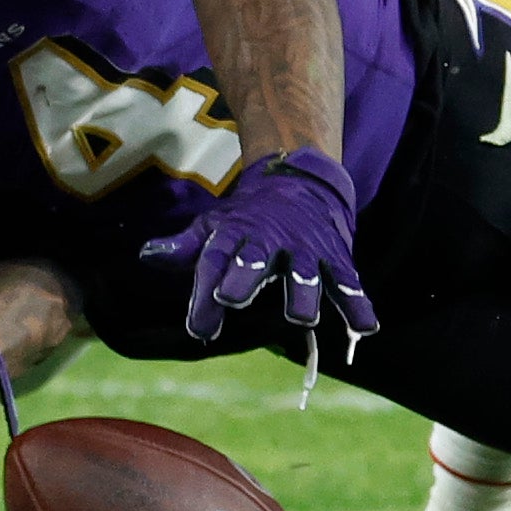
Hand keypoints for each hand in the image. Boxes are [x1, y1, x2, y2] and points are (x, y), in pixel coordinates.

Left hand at [140, 148, 379, 344]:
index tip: (199, 329)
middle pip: (257, 261)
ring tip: (301, 318)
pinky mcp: (336, 258)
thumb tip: (146, 255)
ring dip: (303, 295)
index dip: (204, 294)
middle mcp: (271, 241)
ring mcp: (306, 250)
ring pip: (305, 274)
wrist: (300, 181)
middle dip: (245, 279)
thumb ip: (184, 248)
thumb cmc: (247, 218)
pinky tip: (364, 327)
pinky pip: (349, 283)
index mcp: (236, 235)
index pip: (215, 261)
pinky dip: (358, 304)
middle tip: (232, 298)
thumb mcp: (213, 227)